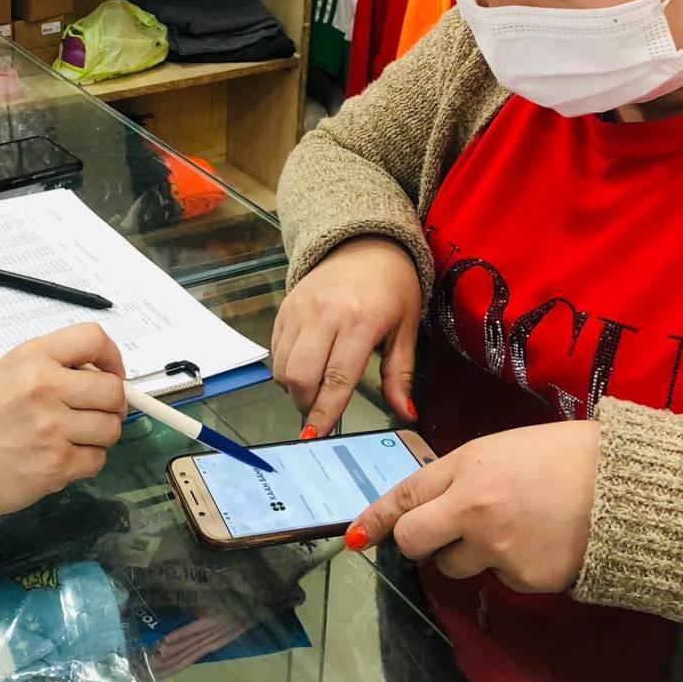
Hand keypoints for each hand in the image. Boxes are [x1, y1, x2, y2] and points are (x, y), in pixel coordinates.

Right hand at [0, 323, 126, 514]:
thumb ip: (55, 363)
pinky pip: (98, 459)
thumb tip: (103, 373)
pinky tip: (65, 455)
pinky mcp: (57, 465)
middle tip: (98, 410)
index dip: (112, 356)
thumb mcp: (12, 368)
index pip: (93, 339)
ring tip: (77, 435)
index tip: (112, 372)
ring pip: (111, 428)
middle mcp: (46, 388)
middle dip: (112, 403)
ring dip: (101, 434)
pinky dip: (87, 460)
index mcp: (35, 358)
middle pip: (112, 390)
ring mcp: (53, 428)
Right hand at [271, 236, 420, 436]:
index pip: (337, 378)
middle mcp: (325, 315)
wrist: (365, 244)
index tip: (314, 437)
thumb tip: (407, 414)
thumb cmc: (393, 289)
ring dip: (293, 388)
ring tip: (314, 386)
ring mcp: (300, 309)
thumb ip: (401, 375)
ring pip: (282, 366)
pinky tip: (306, 364)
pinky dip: (285, 367)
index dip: (324, 412)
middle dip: (306, 404)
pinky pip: (275, 349)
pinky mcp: (285, 308)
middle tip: (320, 411)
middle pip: (300, 375)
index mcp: (361, 321)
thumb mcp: (407, 330)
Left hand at [346, 421, 600, 594]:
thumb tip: (426, 505)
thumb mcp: (496, 450)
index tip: (354, 536)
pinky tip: (539, 539)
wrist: (623, 484)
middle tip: (438, 534)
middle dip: (417, 542)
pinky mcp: (526, 578)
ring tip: (511, 525)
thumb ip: (456, 476)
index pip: (403, 496)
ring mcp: (499, 548)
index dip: (373, 519)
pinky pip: (500, 579)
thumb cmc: (560, 457)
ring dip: (468, 554)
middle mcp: (473, 509)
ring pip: (455, 565)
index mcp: (465, 467)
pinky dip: (511, 566)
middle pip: (413, 541)